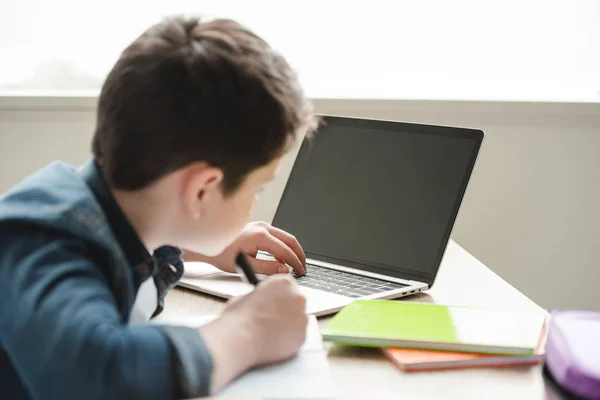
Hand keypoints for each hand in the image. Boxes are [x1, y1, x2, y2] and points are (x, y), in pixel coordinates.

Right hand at [199, 275, 307, 391]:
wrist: (241, 340)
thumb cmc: (240, 318)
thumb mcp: (245, 296)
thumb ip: (258, 296)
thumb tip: (258, 301)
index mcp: (284, 282)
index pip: (287, 284)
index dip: (278, 294)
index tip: (272, 301)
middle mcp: (298, 297)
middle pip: (295, 301)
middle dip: (285, 308)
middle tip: (270, 317)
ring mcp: (302, 317)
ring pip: (297, 319)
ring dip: (288, 323)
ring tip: (270, 331)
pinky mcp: (302, 336)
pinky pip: (297, 335)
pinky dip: (288, 338)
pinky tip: (274, 340)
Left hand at [211, 221, 306, 274]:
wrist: (210, 245)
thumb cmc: (223, 254)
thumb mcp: (246, 266)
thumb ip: (268, 268)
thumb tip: (284, 270)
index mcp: (260, 235)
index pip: (285, 250)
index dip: (295, 262)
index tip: (301, 271)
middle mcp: (262, 227)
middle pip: (290, 239)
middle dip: (299, 254)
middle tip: (303, 267)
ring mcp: (261, 225)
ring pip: (285, 237)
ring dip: (292, 250)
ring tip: (295, 264)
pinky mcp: (259, 227)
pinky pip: (277, 236)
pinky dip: (283, 247)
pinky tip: (283, 259)